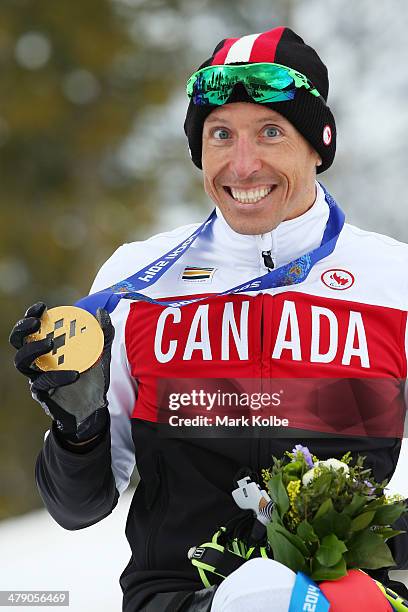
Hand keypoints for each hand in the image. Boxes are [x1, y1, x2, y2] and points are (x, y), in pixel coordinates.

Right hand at [9, 302, 114, 442]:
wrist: (94, 407)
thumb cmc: (93, 377)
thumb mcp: (101, 353)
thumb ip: (103, 334)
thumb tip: (101, 311)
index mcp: (47, 348)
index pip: (31, 329)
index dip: (31, 316)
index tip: (42, 307)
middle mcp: (38, 361)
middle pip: (18, 343)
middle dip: (23, 329)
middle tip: (37, 323)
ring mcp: (37, 377)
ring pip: (22, 362)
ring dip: (33, 349)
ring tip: (50, 343)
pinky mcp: (42, 394)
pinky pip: (44, 383)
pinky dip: (59, 376)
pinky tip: (75, 373)